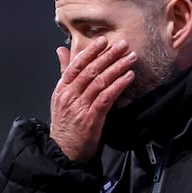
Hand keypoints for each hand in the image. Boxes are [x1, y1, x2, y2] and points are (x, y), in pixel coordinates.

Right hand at [49, 37, 135, 161]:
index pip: (76, 65)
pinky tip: (128, 77)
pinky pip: (106, 97)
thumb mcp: (60, 97)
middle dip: (109, 55)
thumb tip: (62, 51)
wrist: (62, 151)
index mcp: (62, 88)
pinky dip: (118, 85)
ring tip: (131, 58)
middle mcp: (69, 95)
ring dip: (117, 68)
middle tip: (123, 45)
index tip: (103, 40)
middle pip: (91, 70)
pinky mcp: (91, 118)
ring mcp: (80, 106)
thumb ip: (64, 73)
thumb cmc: (65, 125)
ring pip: (100, 81)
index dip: (91, 51)